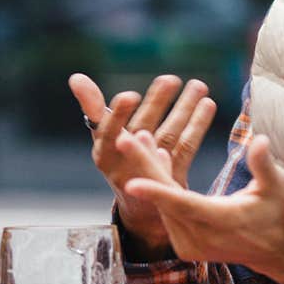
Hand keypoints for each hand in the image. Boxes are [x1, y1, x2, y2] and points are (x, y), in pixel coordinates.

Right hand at [68, 72, 215, 255]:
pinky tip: (208, 105)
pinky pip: (186, 147)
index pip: (110, 131)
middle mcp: (126, 163)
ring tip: (198, 85)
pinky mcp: (174, 177)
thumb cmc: (119, 160)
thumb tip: (75, 77)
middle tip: (170, 79)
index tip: (129, 96)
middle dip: (156, 103)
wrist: (139, 206)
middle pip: (143, 128)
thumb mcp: (103, 135)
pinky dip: (197, 125)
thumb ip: (93, 106)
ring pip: (168, 133)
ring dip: (184, 108)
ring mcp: (151, 172)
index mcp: (104, 152)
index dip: (119, 115)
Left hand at [121, 133, 283, 283]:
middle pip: (165, 199)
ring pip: (162, 204)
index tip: (130, 183)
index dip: (156, 193)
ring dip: (149, 172)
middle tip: (125, 137)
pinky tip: (154, 160)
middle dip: (144, 166)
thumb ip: (263, 165)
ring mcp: (190, 244)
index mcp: (220, 221)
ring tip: (138, 139)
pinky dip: (159, 188)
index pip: (182, 205)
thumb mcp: (276, 188)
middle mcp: (200, 237)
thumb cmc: (278, 214)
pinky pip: (167, 212)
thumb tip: (260, 139)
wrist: (277, 252)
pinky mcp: (184, 245)